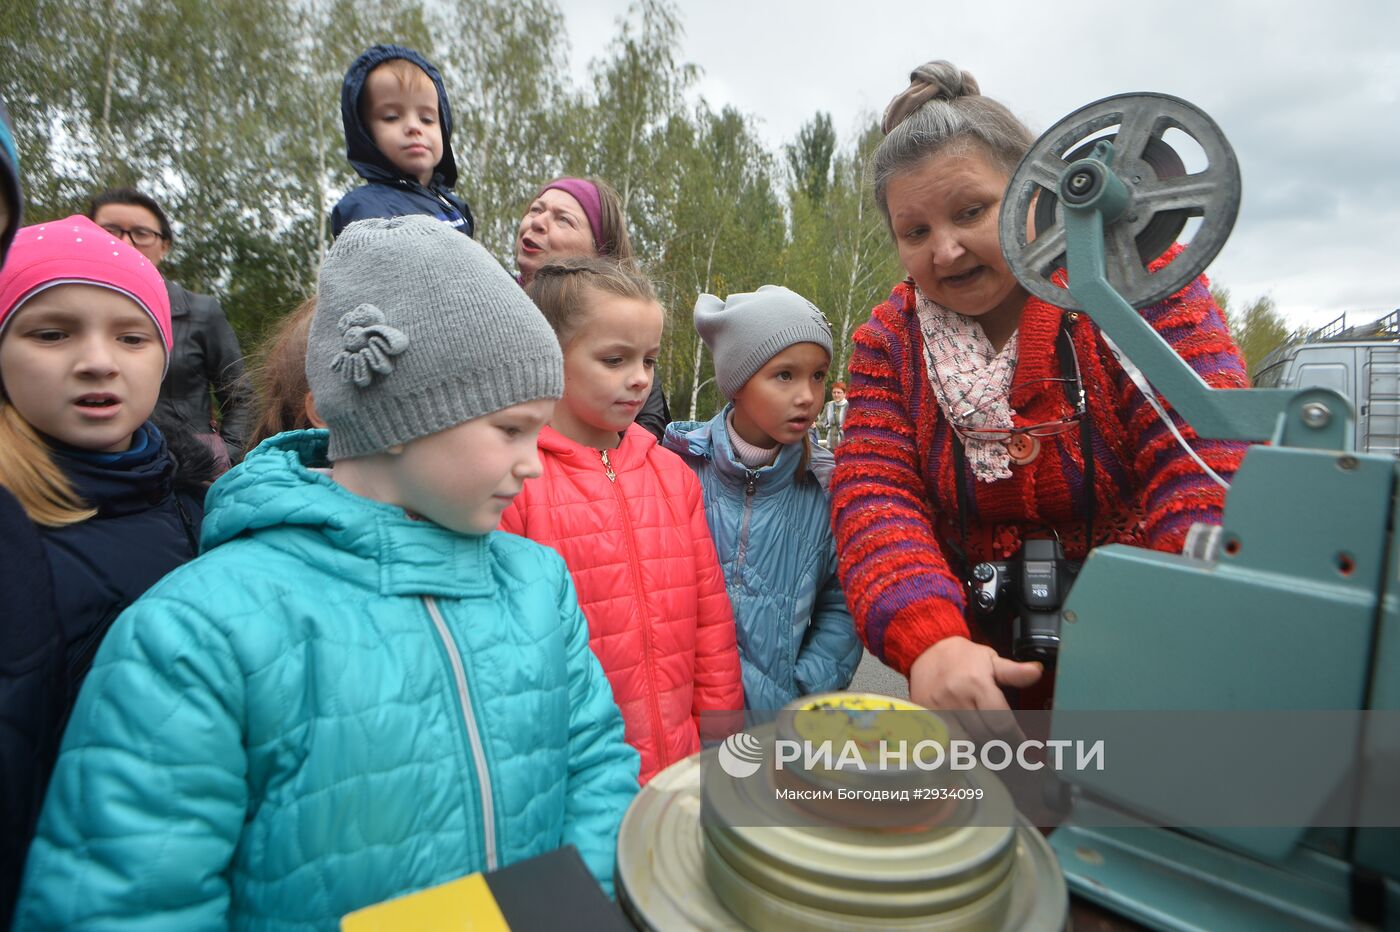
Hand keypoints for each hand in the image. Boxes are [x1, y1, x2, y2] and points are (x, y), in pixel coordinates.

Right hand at [908, 636, 1042, 741]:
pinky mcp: (924, 715)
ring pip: (964, 742)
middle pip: (984, 736)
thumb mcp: (991, 659)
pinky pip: (944, 740)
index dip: (1016, 739)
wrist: (926, 650)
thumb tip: (1037, 671)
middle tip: (1008, 746)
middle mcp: (957, 698)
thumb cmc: (963, 657)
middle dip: (999, 744)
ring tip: (988, 744)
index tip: (1024, 747)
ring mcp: (938, 708)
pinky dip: (957, 744)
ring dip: (978, 746)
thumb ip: (1014, 672)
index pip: (1001, 722)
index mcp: (977, 683)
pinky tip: (966, 741)